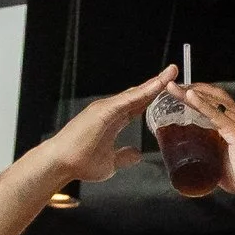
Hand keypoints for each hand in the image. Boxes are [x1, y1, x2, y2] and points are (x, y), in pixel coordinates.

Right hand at [35, 68, 184, 191]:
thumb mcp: (111, 162)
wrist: (60, 164)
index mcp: (113, 120)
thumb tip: (137, 154)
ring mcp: (105, 108)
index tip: (169, 88)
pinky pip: (127, 100)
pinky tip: (157, 86)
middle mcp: (109, 110)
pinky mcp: (102, 111)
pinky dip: (143, 92)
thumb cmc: (79, 162)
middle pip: (139, 94)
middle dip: (157, 83)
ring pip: (135, 93)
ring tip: (171, 72)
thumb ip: (124, 156)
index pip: (138, 104)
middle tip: (174, 71)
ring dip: (154, 83)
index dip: (153, 96)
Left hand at [164, 78, 234, 201]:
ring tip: (173, 89)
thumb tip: (189, 148)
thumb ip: (208, 146)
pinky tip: (190, 97)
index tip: (178, 92)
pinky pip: (217, 114)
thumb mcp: (220, 155)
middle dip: (190, 89)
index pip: (214, 99)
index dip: (196, 93)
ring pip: (212, 101)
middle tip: (170, 87)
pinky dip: (202, 105)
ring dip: (190, 94)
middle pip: (212, 95)